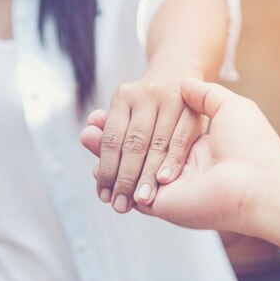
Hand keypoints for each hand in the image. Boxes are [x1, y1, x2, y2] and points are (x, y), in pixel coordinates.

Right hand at [81, 78, 279, 231]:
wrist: (259, 177)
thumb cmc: (251, 141)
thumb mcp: (228, 106)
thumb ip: (203, 95)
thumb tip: (186, 82)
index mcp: (189, 145)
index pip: (149, 131)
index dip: (129, 122)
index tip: (108, 111)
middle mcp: (175, 165)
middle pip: (133, 150)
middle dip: (109, 140)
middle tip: (87, 128)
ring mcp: (166, 184)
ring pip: (127, 168)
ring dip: (104, 155)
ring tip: (85, 137)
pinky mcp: (161, 202)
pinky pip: (129, 188)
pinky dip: (111, 175)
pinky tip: (95, 162)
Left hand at [90, 79, 206, 213]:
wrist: (179, 75)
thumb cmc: (145, 106)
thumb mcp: (124, 114)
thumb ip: (106, 132)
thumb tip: (85, 137)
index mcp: (124, 95)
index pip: (112, 138)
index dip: (107, 169)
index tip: (104, 195)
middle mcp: (148, 94)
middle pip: (134, 143)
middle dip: (126, 179)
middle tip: (120, 206)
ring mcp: (173, 99)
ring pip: (158, 145)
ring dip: (148, 176)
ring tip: (141, 201)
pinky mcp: (194, 109)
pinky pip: (181, 142)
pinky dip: (172, 164)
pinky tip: (164, 182)